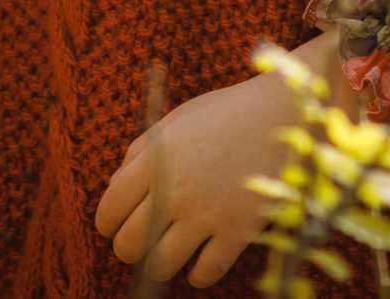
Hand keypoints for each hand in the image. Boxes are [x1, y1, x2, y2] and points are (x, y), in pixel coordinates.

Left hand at [94, 37, 346, 288]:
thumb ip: (141, 151)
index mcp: (155, 161)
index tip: (113, 227)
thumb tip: (114, 187)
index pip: (110, 209)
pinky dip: (198, 275)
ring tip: (165, 256)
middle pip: (130, 244)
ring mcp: (207, 214)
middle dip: (127, 249)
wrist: (282, 114)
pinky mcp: (238, 231)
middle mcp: (176, 191)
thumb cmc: (225, 114)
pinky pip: (206, 272)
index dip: (106, 224)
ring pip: (161, 264)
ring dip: (158, 264)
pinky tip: (199, 264)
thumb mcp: (175, 120)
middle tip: (136, 245)